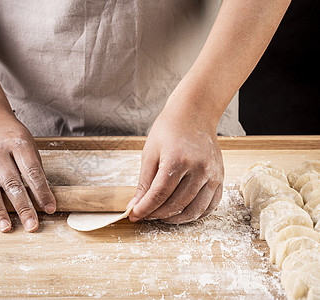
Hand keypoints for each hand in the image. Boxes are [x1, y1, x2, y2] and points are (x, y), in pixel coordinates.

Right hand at [0, 111, 55, 231]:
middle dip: (23, 206)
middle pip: (12, 182)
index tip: (49, 209)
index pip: (32, 172)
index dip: (41, 192)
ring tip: (6, 227)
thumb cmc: (14, 140)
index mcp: (19, 144)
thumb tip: (44, 200)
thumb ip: (35, 171)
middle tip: (31, 225)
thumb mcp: (30, 147)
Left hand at [128, 106, 223, 223]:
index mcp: (178, 160)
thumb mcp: (150, 153)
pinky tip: (181, 213)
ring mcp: (212, 174)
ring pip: (194, 210)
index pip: (159, 194)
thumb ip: (144, 182)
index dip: (145, 208)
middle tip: (145, 215)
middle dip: (157, 214)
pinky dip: (195, 214)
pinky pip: (210, 206)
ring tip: (161, 216)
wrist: (194, 114)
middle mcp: (199, 168)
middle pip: (176, 204)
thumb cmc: (169, 130)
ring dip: (176, 219)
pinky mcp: (220, 178)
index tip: (134, 215)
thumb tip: (136, 206)